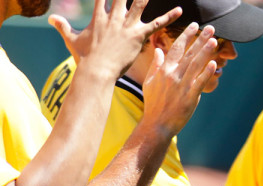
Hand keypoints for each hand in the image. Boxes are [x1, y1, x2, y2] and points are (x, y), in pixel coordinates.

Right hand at [53, 0, 182, 80]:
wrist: (96, 71)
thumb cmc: (85, 58)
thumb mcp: (72, 40)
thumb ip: (63, 27)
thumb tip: (50, 18)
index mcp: (98, 17)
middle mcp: (113, 17)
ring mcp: (126, 25)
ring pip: (139, 3)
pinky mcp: (138, 36)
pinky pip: (157, 24)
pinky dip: (169, 16)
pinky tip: (180, 10)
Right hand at [139, 24, 218, 137]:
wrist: (156, 123)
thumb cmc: (154, 103)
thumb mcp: (150, 81)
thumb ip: (156, 65)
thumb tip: (159, 51)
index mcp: (164, 69)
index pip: (177, 48)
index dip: (186, 35)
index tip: (194, 25)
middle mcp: (172, 75)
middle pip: (188, 53)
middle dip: (199, 39)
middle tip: (210, 28)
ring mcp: (181, 85)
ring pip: (195, 65)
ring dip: (205, 52)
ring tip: (214, 40)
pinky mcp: (190, 97)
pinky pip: (200, 83)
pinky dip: (206, 73)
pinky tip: (213, 64)